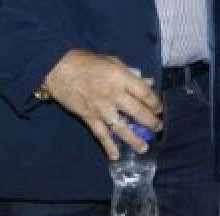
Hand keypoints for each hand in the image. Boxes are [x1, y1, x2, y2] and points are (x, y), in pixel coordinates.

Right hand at [42, 49, 162, 161]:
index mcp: (121, 79)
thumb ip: (132, 74)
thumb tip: (149, 83)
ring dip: (134, 139)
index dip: (155, 102)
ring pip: (121, 127)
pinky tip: (115, 156)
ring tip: (144, 147)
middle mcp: (113, 95)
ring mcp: (101, 108)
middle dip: (150, 122)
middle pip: (137, 112)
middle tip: (158, 129)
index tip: (160, 109)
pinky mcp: (88, 117)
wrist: (59, 69)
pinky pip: (101, 134)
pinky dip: (108, 146)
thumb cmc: (88, 62)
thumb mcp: (114, 62)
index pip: (144, 93)